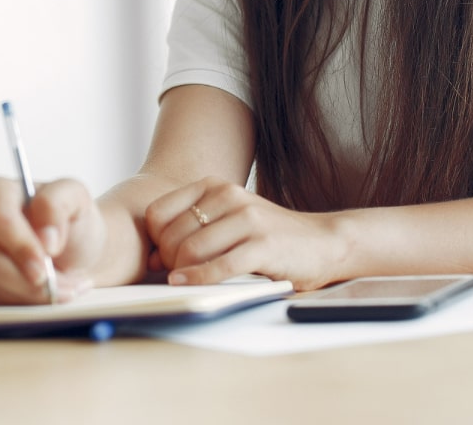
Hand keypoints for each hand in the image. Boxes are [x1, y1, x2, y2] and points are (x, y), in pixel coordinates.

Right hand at [0, 176, 105, 304]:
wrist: (75, 249)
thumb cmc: (72, 219)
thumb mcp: (76, 197)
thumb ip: (57, 205)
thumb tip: (46, 238)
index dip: (20, 246)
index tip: (44, 267)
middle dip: (27, 280)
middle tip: (62, 286)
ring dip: (32, 293)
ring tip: (64, 286)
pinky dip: (26, 301)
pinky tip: (47, 291)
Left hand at [144, 176, 344, 291]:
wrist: (321, 242)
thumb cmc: (267, 237)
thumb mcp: (226, 222)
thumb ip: (190, 232)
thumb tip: (151, 258)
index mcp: (213, 186)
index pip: (158, 213)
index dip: (155, 241)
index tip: (164, 257)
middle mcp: (228, 196)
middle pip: (172, 236)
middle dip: (168, 262)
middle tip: (177, 275)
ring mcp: (247, 219)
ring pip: (191, 250)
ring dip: (182, 273)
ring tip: (187, 281)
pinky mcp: (262, 246)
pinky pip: (218, 266)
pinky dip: (198, 280)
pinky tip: (189, 285)